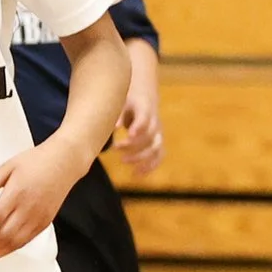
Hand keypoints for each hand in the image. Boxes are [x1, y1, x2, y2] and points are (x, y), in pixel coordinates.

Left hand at [0, 144, 79, 264]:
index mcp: (17, 193)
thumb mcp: (7, 166)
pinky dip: (7, 251)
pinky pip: (23, 242)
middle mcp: (28, 210)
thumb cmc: (35, 162)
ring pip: (13, 244)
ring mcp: (38, 219)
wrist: (64, 163)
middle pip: (1, 237)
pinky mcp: (44, 224)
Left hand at [112, 53, 162, 174]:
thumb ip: (118, 114)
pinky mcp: (158, 142)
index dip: (138, 128)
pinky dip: (149, 167)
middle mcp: (155, 122)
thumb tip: (113, 127)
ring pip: (156, 149)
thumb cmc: (128, 99)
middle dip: (134, 145)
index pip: (145, 120)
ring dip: (141, 158)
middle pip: (150, 137)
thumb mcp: (122, 101)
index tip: (128, 135)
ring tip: (123, 161)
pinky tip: (136, 175)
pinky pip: (158, 156)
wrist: (144, 96)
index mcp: (146, 110)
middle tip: (116, 147)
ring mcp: (158, 133)